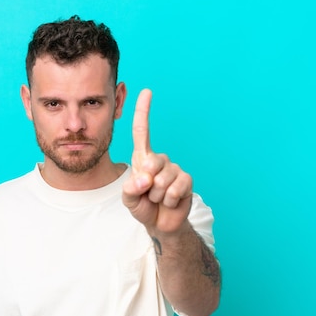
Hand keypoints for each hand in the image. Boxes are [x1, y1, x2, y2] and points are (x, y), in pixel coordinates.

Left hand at [122, 89, 192, 234]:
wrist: (160, 223)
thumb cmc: (143, 206)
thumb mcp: (129, 199)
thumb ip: (130, 189)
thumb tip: (145, 178)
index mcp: (143, 158)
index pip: (142, 131)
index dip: (143, 111)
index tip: (147, 91)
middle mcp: (160, 160)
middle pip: (152, 163)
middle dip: (147, 184)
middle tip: (148, 194)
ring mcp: (175, 169)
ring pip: (163, 180)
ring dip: (157, 196)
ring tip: (158, 199)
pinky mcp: (187, 180)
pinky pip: (176, 188)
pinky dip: (170, 200)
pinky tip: (170, 201)